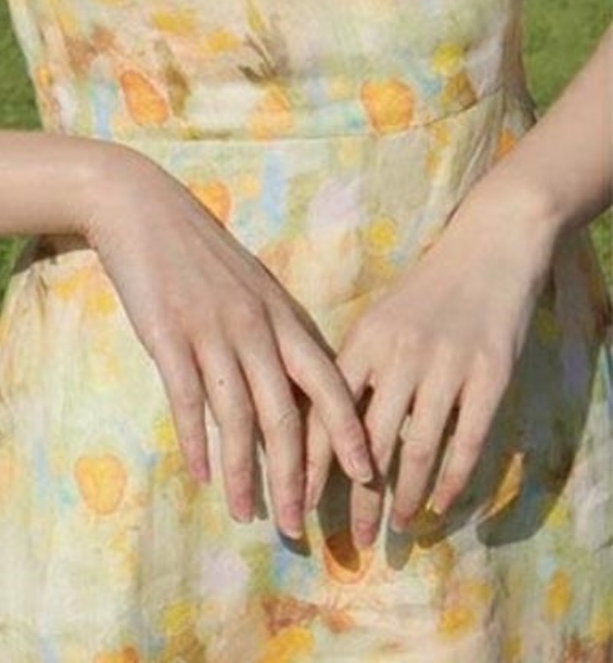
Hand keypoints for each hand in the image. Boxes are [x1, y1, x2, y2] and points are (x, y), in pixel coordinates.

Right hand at [77, 146, 375, 540]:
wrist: (139, 205)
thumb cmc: (194, 246)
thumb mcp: (247, 282)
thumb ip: (271, 328)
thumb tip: (296, 380)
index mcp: (279, 313)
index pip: (328, 382)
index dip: (348, 432)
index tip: (365, 478)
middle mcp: (253, 326)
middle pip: (285, 415)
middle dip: (295, 477)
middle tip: (297, 527)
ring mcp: (209, 330)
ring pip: (237, 417)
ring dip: (243, 473)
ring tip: (246, 514)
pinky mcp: (166, 333)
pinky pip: (187, 399)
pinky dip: (196, 441)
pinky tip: (199, 473)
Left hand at [301, 187, 556, 547]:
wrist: (487, 249)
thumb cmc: (425, 291)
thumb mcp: (377, 320)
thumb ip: (354, 369)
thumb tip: (317, 421)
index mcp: (362, 341)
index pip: (325, 411)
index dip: (310, 462)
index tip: (295, 500)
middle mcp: (399, 356)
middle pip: (367, 441)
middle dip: (354, 497)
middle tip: (344, 538)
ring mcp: (446, 367)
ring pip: (416, 449)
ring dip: (402, 497)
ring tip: (391, 529)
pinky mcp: (490, 376)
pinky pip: (467, 441)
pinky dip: (450, 480)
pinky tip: (438, 506)